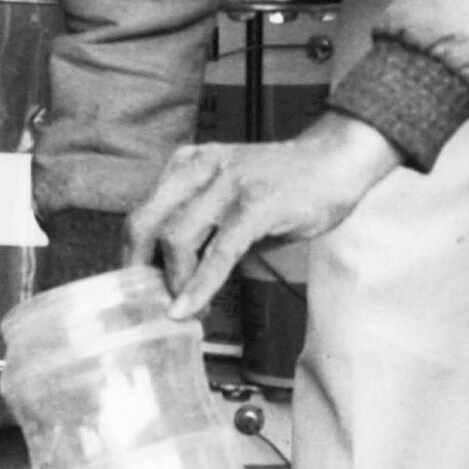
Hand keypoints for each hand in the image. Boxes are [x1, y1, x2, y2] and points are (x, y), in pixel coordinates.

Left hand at [124, 112, 402, 318]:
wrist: (335, 160)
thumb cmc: (285, 182)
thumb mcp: (230, 194)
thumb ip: (202, 224)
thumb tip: (173, 273)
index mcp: (189, 164)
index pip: (143, 211)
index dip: (133, 256)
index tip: (135, 288)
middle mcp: (202, 168)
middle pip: (144, 221)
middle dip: (137, 270)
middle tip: (143, 303)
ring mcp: (229, 184)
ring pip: (176, 237)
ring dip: (174, 282)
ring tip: (181, 307)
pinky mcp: (256, 205)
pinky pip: (219, 252)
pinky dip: (201, 285)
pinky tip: (194, 308)